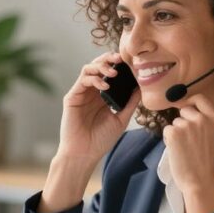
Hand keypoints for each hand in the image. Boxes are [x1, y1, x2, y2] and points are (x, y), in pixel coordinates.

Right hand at [55, 51, 140, 165]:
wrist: (84, 154)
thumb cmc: (101, 140)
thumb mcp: (121, 119)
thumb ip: (130, 102)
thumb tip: (141, 86)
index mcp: (102, 96)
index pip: (110, 73)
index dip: (118, 65)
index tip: (131, 62)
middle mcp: (91, 92)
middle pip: (98, 66)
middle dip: (109, 59)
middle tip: (121, 58)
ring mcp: (81, 93)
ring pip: (89, 69)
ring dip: (101, 66)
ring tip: (113, 72)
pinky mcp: (72, 97)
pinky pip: (82, 80)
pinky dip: (94, 79)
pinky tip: (105, 86)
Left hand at [162, 94, 213, 212]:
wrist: (201, 181)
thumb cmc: (209, 163)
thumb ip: (207, 123)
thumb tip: (192, 113)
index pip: (200, 99)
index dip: (190, 102)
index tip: (185, 107)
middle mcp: (202, 119)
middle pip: (185, 110)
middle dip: (183, 121)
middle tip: (187, 139)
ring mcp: (187, 125)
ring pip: (175, 122)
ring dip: (176, 132)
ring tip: (185, 149)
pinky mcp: (174, 132)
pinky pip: (167, 130)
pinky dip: (168, 140)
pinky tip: (177, 151)